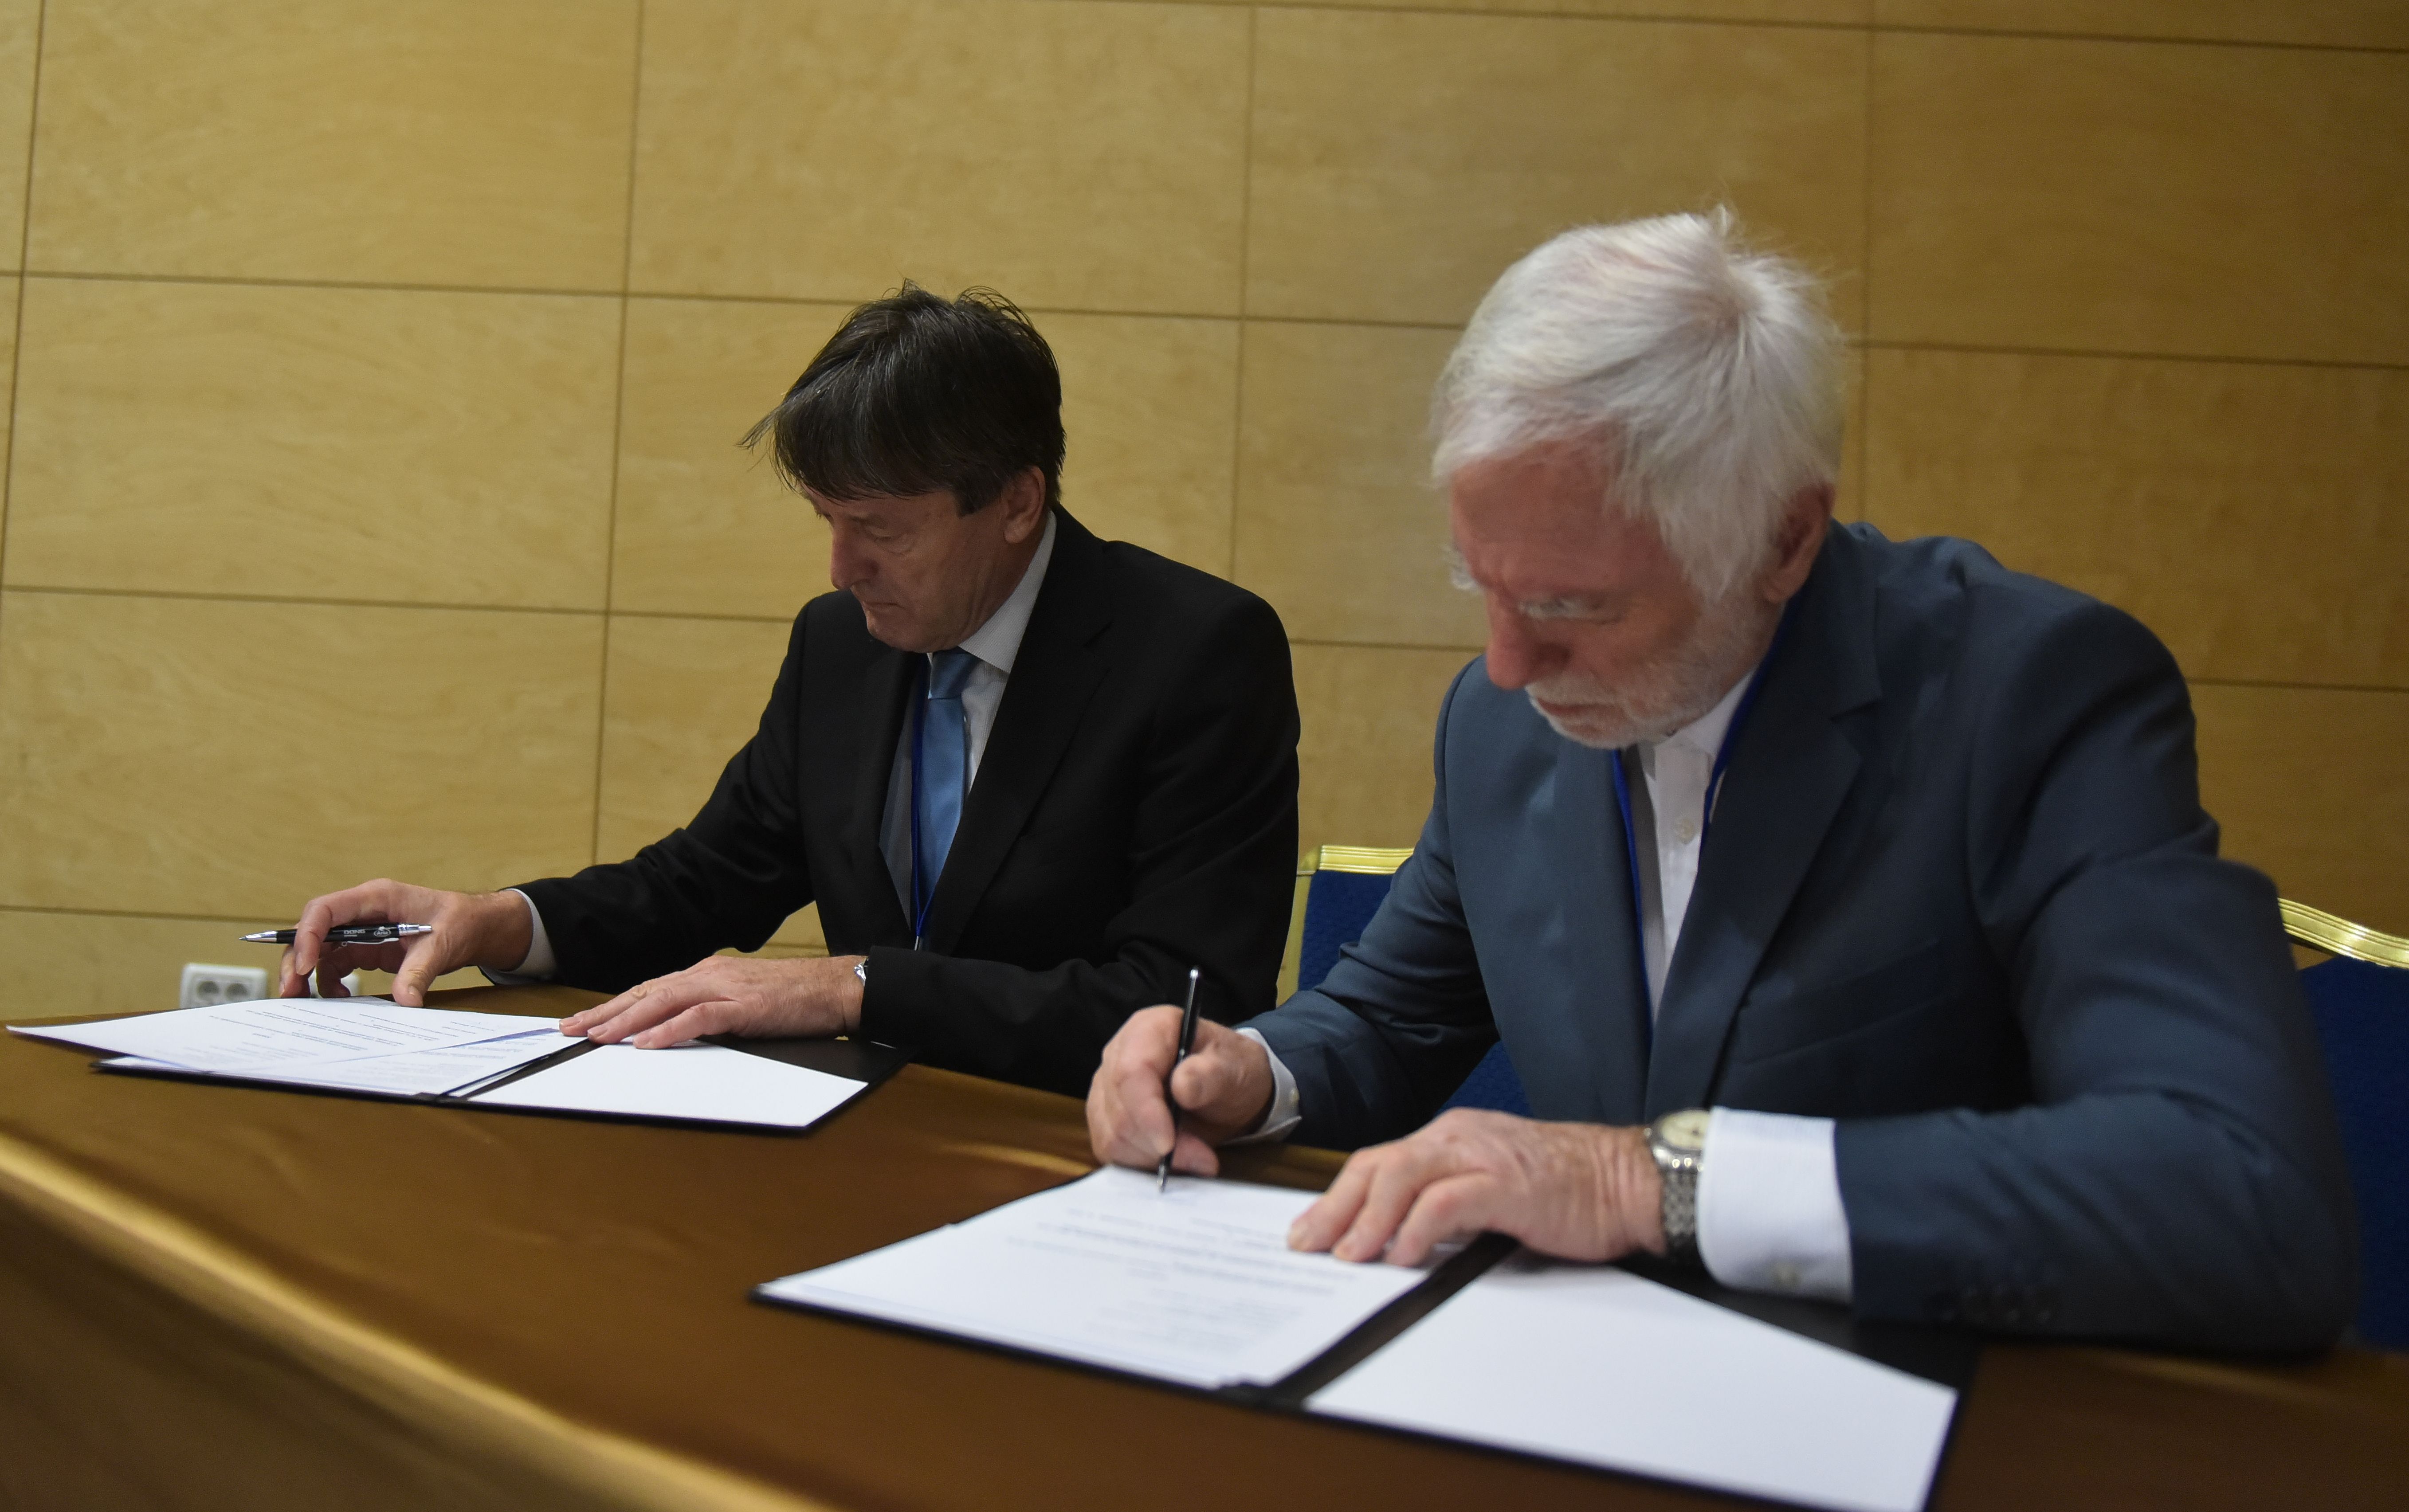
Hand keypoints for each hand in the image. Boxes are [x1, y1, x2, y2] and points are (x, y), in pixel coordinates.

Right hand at [278, 880, 532, 1004]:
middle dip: (297, 960)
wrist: (475, 927)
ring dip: (307, 975)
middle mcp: (362, 912)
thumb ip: (420, 971)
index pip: (326, 910)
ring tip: (303, 1001)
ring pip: (320, 950)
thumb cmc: (459, 922)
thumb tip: (406, 1001)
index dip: (307, 935)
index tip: (304, 966)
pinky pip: (336, 965)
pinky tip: (339, 998)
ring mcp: (361, 930)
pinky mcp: (366, 948)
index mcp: (376, 897)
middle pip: (314, 931)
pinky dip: (331, 982)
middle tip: (290, 992)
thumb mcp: (443, 944)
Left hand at [559, 955, 866, 1047]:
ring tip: (596, 1038)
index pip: (650, 989)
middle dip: (605, 1013)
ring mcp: (726, 988)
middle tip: (571, 1030)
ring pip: (663, 1002)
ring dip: (626, 1022)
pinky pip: (698, 1018)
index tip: (585, 1022)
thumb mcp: (742, 1002)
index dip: (614, 1006)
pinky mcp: (744, 1006)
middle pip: (646, 993)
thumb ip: (709, 1011)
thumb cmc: (794, 1000)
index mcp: (707, 974)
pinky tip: (646, 1043)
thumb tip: (674, 1032)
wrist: (836, 989)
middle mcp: (709, 975)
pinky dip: (669, 1030)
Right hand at [1087, 1008, 1274, 1178]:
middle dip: (1156, 1144)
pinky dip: (1142, 1164)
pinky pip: (1111, 1151)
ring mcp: (1107, 1088)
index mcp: (1148, 1029)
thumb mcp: (1235, 1067)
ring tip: (1195, 1158)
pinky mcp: (1106, 1119)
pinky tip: (1172, 1162)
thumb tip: (1182, 1085)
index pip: (1130, 1071)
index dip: (1145, 1111)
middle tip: (1201, 1158)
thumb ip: (1211, 1074)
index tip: (1168, 1144)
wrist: (1228, 1089)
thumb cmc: (1230, 1069)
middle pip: (1117, 1109)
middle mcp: (1118, 1055)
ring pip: (1110, 1135)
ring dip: (1152, 1158)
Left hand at [1287, 1109, 1663, 1267]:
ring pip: (1403, 1176)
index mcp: (1451, 1137)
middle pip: (1378, 1165)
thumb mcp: (1492, 1189)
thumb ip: (1447, 1202)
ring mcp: (1482, 1158)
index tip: (1312, 1230)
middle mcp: (1458, 1138)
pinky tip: (1402, 1255)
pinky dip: (1417, 1228)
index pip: (1379, 1162)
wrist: (1628, 1180)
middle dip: (1335, 1207)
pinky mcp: (1508, 1185)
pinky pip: (1447, 1201)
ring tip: (1347, 1256)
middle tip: (1307, 1244)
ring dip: (1367, 1219)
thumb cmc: (1566, 1189)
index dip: (1339, 1197)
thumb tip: (1399, 1237)